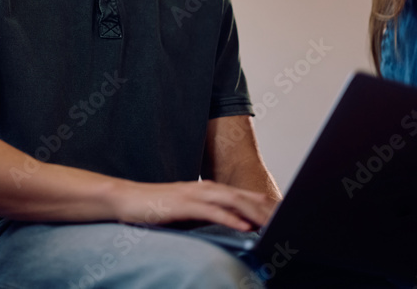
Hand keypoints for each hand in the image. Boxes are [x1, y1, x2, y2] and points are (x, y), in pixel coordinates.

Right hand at [112, 180, 276, 231]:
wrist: (125, 200)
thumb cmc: (156, 209)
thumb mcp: (188, 213)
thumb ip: (211, 216)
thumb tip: (237, 227)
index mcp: (208, 190)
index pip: (245, 196)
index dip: (266, 206)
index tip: (286, 216)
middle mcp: (205, 189)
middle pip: (244, 196)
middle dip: (268, 209)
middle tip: (290, 220)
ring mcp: (193, 194)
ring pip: (232, 201)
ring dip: (255, 212)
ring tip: (274, 224)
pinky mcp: (182, 204)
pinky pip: (210, 211)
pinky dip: (229, 217)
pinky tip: (243, 226)